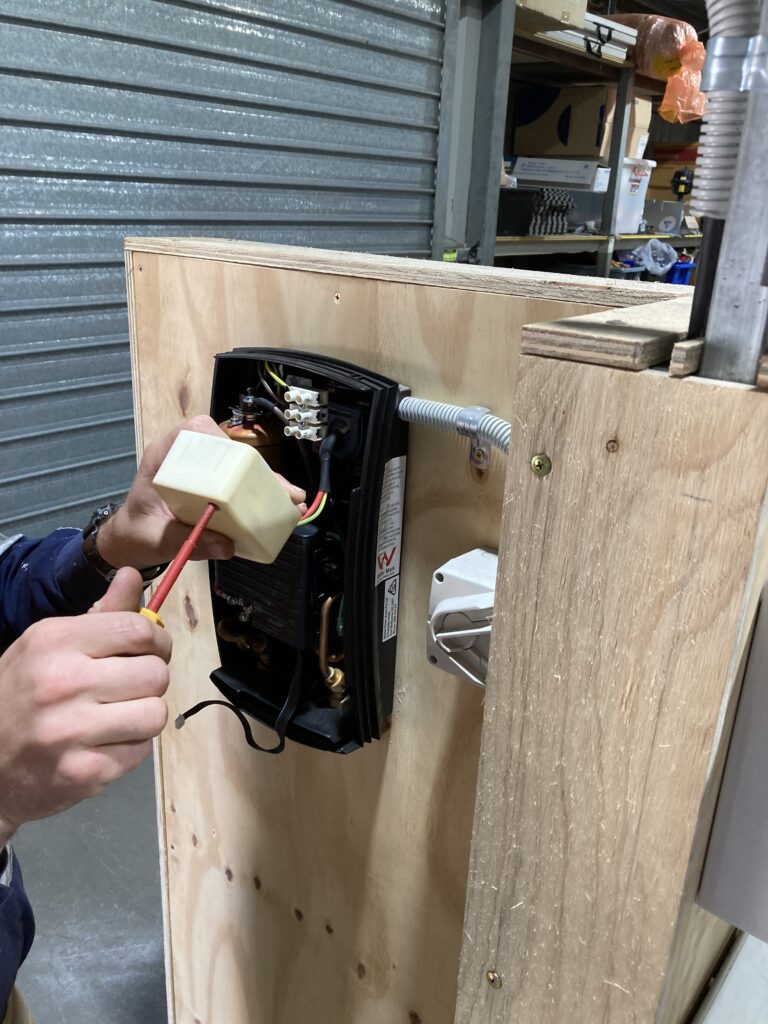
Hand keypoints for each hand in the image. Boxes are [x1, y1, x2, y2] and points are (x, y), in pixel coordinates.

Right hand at [0, 570, 170, 846]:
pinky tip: (103, 743)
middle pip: (155, 673)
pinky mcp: (84, 771)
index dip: (158, 640)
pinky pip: (141, 750)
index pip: (139, 630)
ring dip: (143, 715)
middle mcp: (62, 683)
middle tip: (128, 686)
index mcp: (54, 642)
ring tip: (117, 715)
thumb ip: (101, 613)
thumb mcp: (50, 645)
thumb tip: (133, 576)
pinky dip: (130, 747)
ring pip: (156, 713)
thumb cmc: (22, 695)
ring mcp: (71, 731)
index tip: (151, 650)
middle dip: (149, 680)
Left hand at [97, 415, 306, 570]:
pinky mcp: (214, 486)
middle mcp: (186, 457)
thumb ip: (187, 540)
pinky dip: (259, 494)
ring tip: (291, 499)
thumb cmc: (137, 532)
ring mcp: (203, 470)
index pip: (196, 430)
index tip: (243, 465)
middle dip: (259, 469)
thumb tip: (226, 546)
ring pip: (239, 465)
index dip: (222, 443)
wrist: (131, 540)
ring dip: (266, 481)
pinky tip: (279, 507)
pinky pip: (239, 483)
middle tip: (283, 490)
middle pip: (228, 449)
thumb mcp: (157, 539)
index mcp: (165, 456)